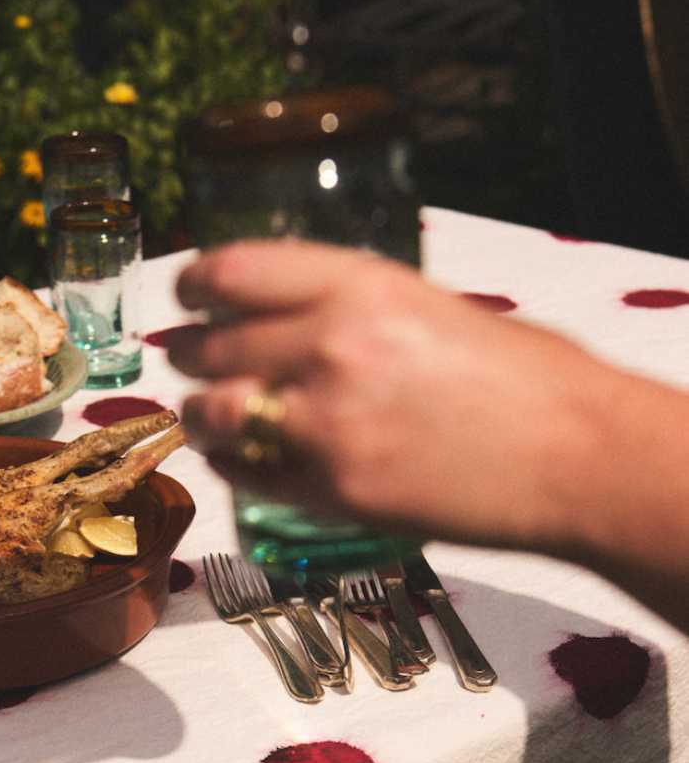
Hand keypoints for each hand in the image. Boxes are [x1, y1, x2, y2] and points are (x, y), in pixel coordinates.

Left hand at [165, 239, 615, 554]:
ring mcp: (324, 423)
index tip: (186, 294)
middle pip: (212, 346)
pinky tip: (240, 458)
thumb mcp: (439, 310)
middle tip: (184, 359)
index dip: (194, 284)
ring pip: (212, 413)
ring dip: (199, 413)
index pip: (234, 271)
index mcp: (362, 285)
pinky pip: (246, 474)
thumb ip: (358, 311)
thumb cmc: (530, 381)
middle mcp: (330, 345)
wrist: (578, 458)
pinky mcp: (331, 491)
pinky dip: (232, 465)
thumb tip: (298, 322)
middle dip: (189, 353)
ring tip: (204, 415)